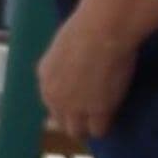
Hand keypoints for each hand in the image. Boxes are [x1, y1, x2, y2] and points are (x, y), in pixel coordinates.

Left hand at [37, 8, 135, 144]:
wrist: (102, 31)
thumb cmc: (87, 27)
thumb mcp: (64, 46)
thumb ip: (65, 63)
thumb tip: (76, 67)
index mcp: (44, 77)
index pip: (51, 102)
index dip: (66, 104)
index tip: (78, 102)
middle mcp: (54, 96)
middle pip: (61, 120)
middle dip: (74, 120)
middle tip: (90, 116)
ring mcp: (74, 106)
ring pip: (78, 131)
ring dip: (88, 127)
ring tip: (101, 122)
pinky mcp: (96, 111)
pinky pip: (99, 130)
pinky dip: (105, 126)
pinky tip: (112, 118)